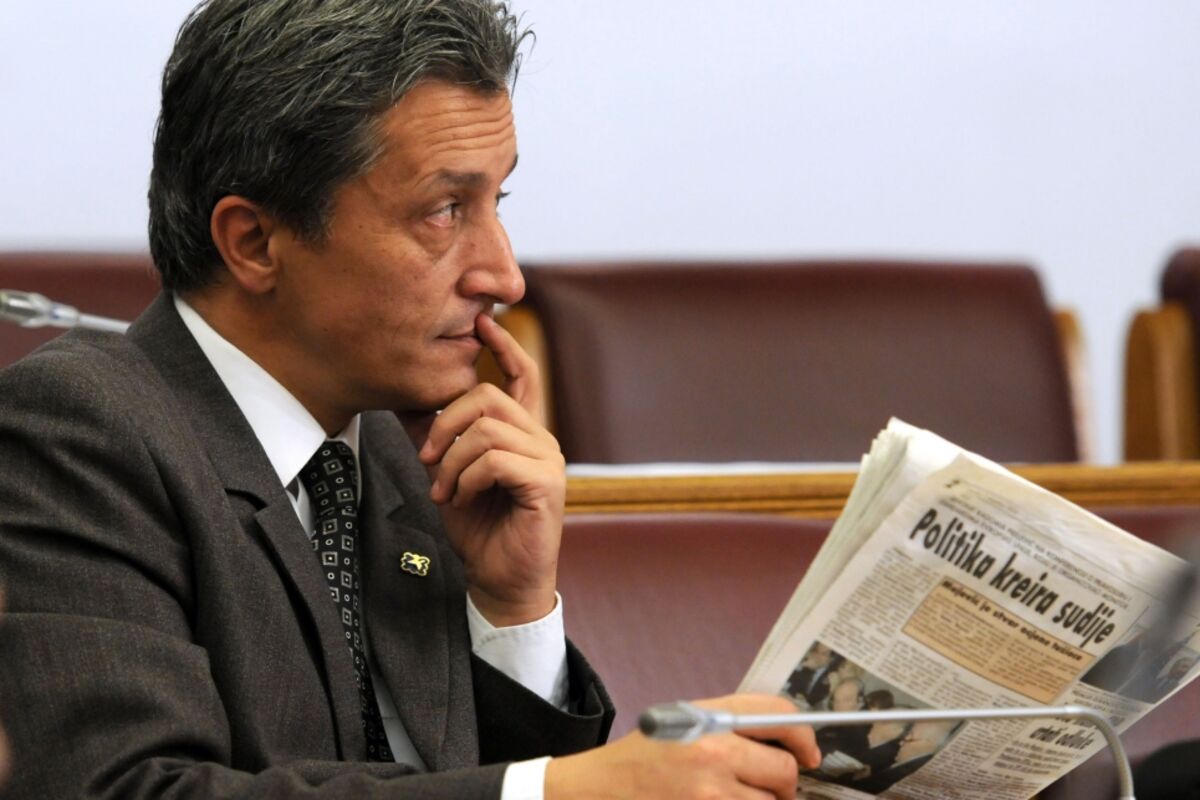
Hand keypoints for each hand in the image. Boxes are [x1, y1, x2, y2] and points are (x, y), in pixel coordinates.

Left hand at [415, 312, 563, 626]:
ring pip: (488, 429)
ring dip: (452, 460)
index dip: (504, 346)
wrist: (499, 578)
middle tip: (427, 458)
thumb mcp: (447, 473)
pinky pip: (495, 460)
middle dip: (446, 422)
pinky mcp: (546, 484)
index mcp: (521, 432)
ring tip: (443, 490)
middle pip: (489, 395)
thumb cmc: (479, 528)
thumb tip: (408, 398)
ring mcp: (547, 460)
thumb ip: (435, 436)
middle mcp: (540, 439)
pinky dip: (466, 479)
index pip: (522, 375)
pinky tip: (461, 499)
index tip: (482, 322)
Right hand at [545, 694, 821, 799]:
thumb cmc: (640, 760)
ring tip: (732, 799)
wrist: (595, 792)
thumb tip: (791, 745)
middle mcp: (714, 754)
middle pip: (784, 769)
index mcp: (707, 718)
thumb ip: (730, 726)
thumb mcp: (681, 724)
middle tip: (766, 786)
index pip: (778, 715)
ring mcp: (712, 797)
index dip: (803, 736)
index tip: (808, 753)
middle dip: (782, 782)